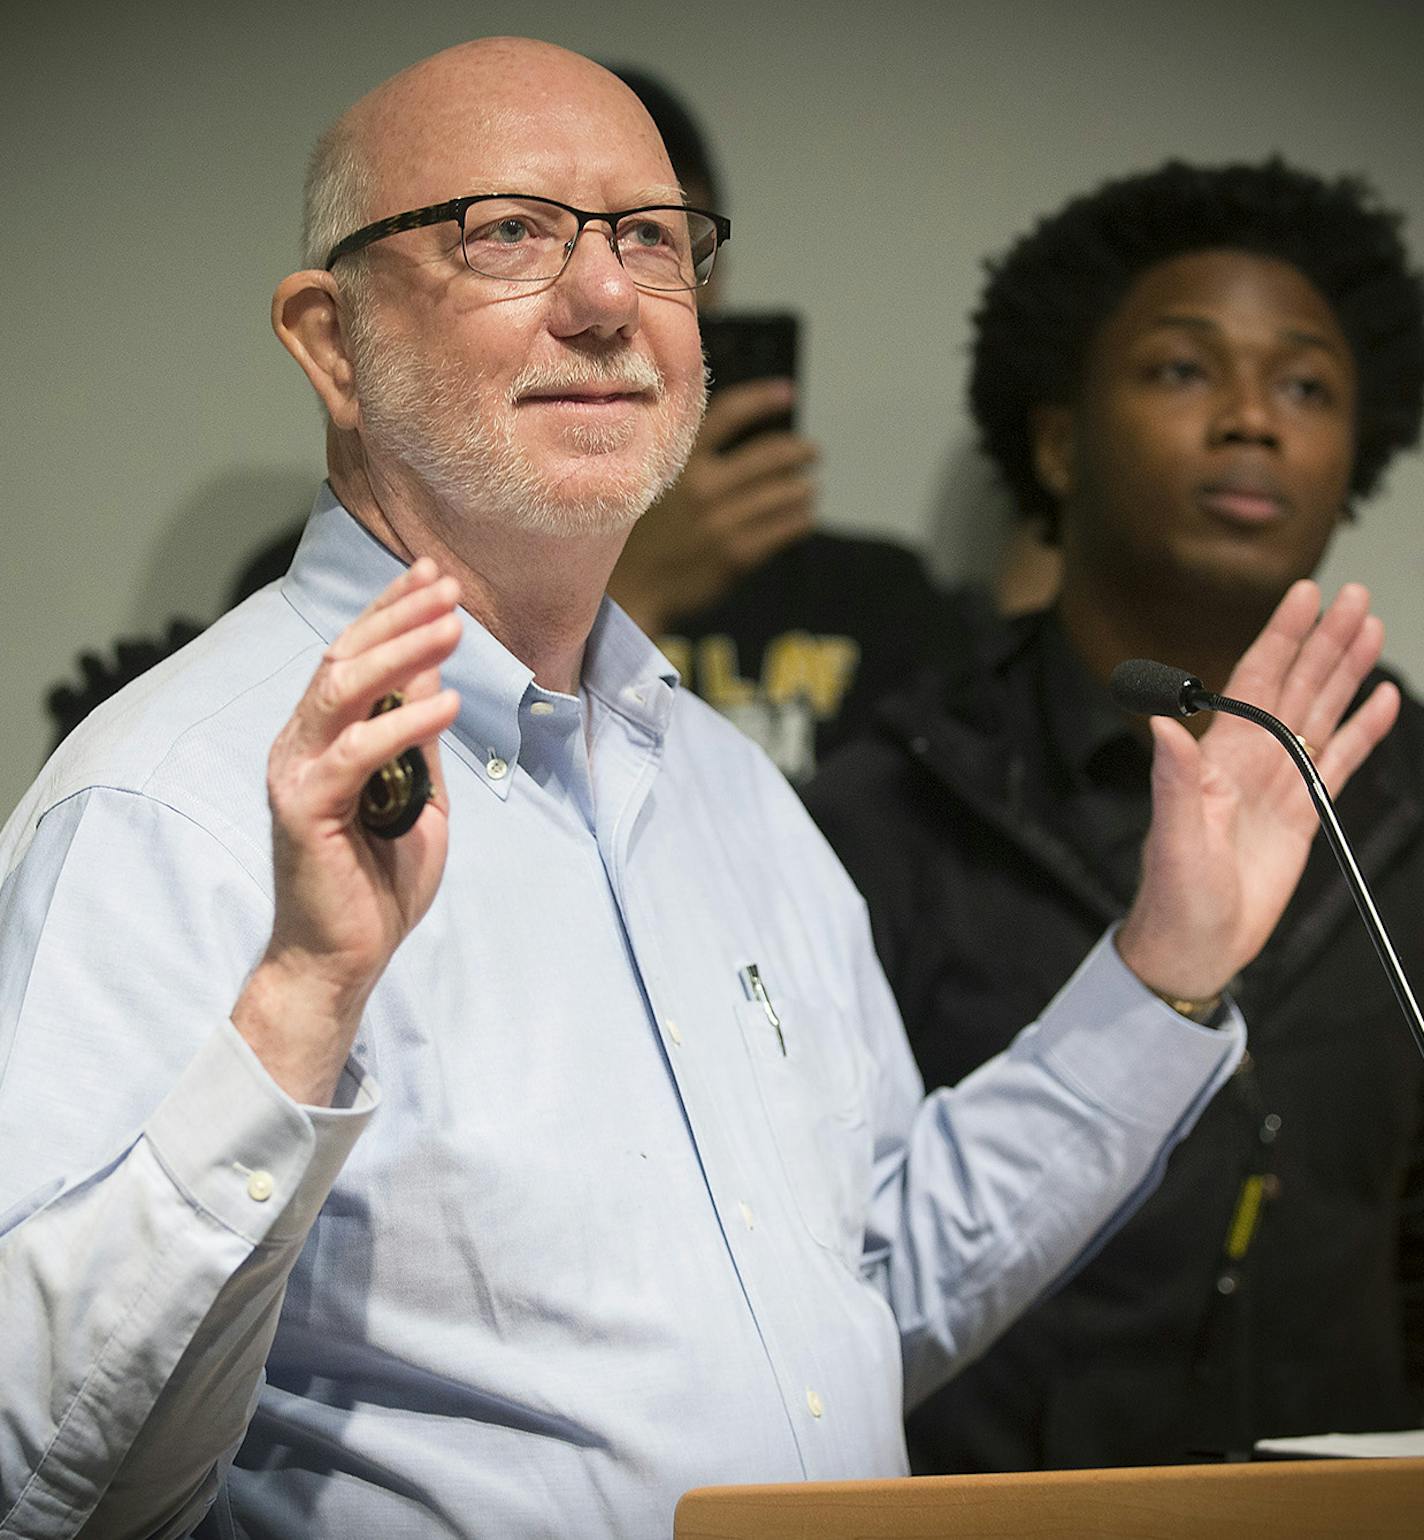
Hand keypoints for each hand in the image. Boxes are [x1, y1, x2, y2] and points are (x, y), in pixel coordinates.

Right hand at [232, 559, 461, 1103]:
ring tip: (453, 626)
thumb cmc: (379, 882)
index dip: (391, 611)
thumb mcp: (418, 797)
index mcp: (322, 737)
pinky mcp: (304, 807)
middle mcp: (300, 743)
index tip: (434, 575)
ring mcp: (296, 772)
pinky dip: (404, 723)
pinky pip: (356, 753)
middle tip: (449, 586)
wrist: (343, 956)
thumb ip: (418, 738)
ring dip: (401, 651)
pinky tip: (449, 703)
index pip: (352, 656)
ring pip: (342, 689)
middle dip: (399, 616)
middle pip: (344, 658)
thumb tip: (435, 673)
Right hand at [608, 377, 816, 633]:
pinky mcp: (736, 555)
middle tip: (812, 452)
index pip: (729, 414)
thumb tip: (729, 441)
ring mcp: (722, 522)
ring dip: (804, 488)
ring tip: (808, 489)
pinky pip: (785, 528)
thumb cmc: (639, 536)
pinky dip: (801, 519)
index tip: (789, 393)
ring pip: (785, 493)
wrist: (629, 592)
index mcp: (680, 462)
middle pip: (771, 455)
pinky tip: (804, 517)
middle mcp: (703, 487)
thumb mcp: (650, 484)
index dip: (763, 399)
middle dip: (800, 450)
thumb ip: (685, 461)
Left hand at [1117, 580, 1399, 1001]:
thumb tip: (1161, 724)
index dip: (1282, 637)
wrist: (1193, 947)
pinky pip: (1338, 762)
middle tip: (1355, 596)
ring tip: (1372, 629)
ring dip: (1345, 673)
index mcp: (1220, 759)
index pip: (1256, 681)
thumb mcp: (1173, 838)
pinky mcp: (1302, 815)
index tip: (1305, 595)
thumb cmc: (1173, 897)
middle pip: (1296, 686)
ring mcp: (1278, 785)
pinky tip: (1379, 701)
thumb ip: (1174, 781)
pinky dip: (1361, 731)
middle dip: (1325, 640)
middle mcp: (1250, 762)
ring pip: (1320, 714)